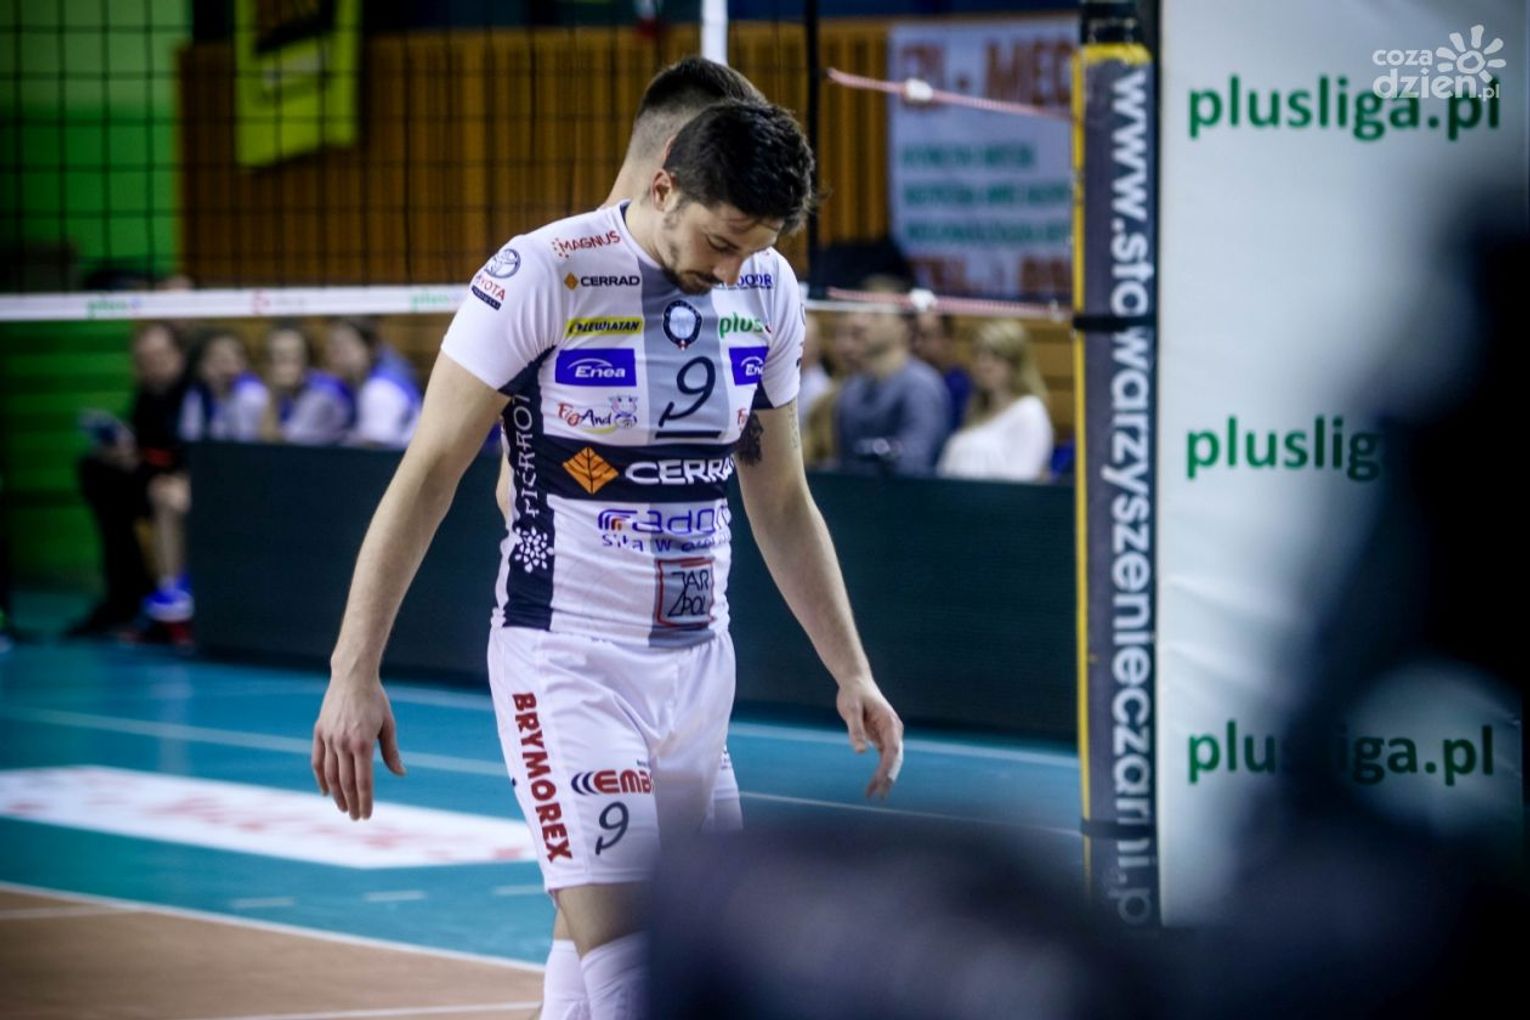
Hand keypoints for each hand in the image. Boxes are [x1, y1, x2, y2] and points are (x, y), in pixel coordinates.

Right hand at [312, 679, 406, 819]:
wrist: (352, 677)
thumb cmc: (375, 700)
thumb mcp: (388, 725)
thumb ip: (391, 752)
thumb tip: (400, 773)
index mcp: (363, 743)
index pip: (363, 781)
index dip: (365, 800)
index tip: (366, 815)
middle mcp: (343, 744)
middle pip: (346, 782)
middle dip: (351, 802)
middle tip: (355, 817)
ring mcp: (329, 738)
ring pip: (330, 775)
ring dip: (336, 794)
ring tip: (343, 808)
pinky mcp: (319, 732)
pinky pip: (317, 761)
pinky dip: (320, 778)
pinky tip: (325, 791)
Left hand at [835, 678, 904, 799]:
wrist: (856, 682)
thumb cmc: (854, 694)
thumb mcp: (851, 710)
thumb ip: (856, 730)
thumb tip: (860, 752)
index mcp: (890, 723)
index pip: (892, 750)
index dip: (887, 767)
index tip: (880, 782)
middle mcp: (893, 730)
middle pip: (895, 758)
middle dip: (888, 777)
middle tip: (879, 796)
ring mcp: (889, 734)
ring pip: (891, 760)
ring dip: (885, 777)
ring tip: (875, 795)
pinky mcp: (881, 737)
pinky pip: (884, 758)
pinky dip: (880, 771)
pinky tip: (874, 784)